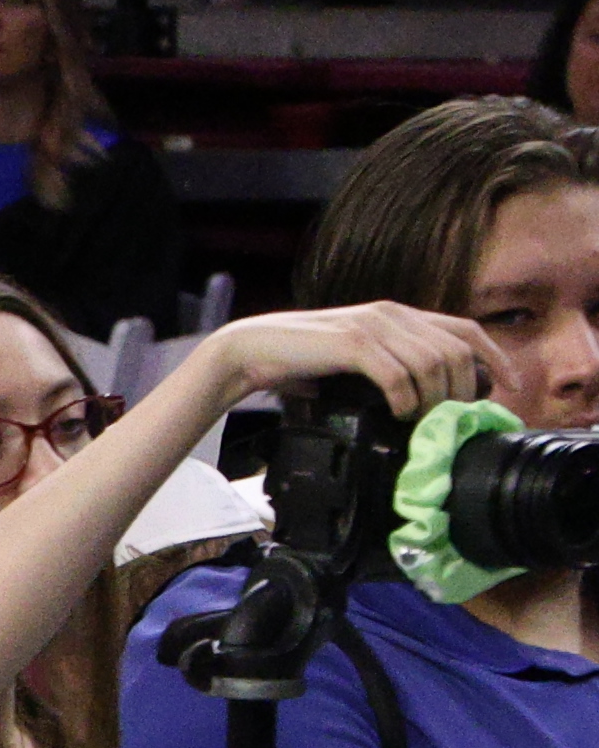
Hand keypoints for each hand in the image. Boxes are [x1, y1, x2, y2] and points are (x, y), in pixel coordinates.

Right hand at [188, 303, 498, 421]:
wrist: (251, 351)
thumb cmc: (299, 360)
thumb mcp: (354, 360)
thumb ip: (387, 367)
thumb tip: (417, 401)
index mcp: (399, 315)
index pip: (465, 330)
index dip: (494, 357)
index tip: (508, 388)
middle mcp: (393, 314)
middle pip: (455, 351)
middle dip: (462, 391)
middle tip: (450, 422)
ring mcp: (373, 326)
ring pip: (431, 363)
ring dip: (433, 399)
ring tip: (422, 423)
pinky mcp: (352, 344)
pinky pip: (396, 373)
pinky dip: (404, 398)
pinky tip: (397, 412)